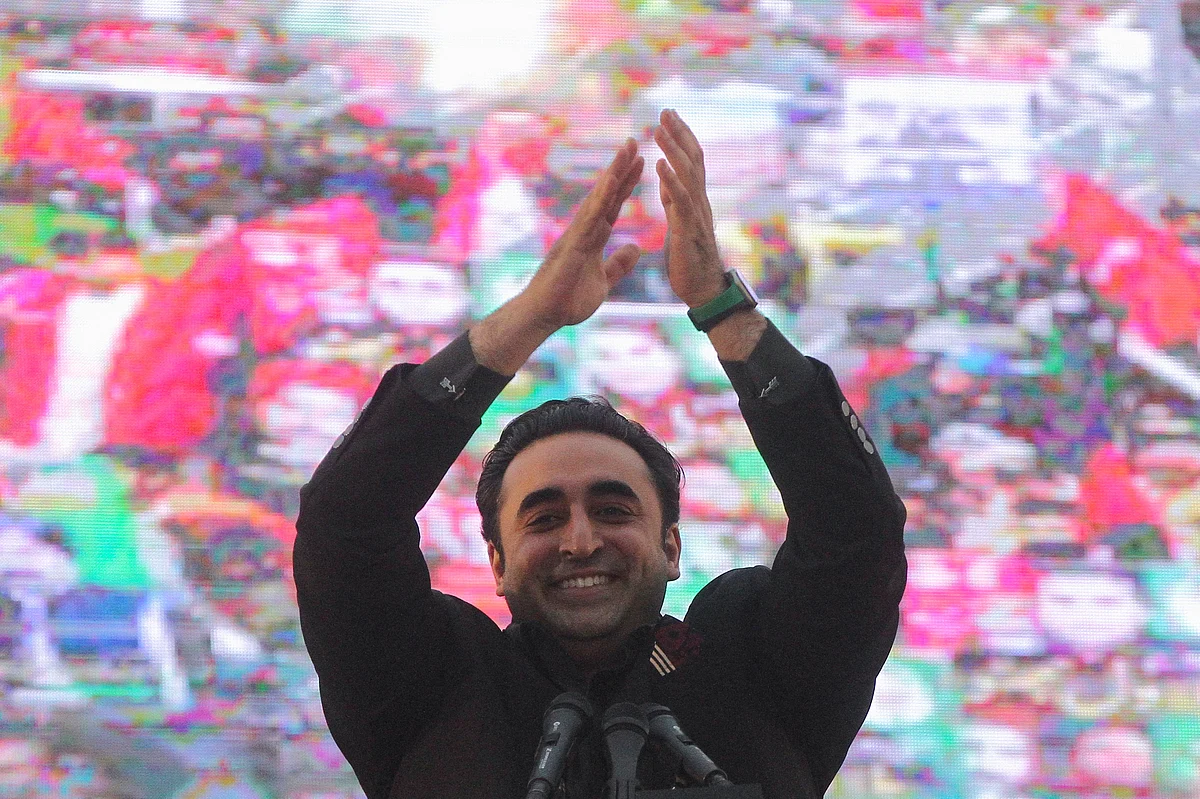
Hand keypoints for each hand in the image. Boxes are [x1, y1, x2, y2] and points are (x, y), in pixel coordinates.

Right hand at [517, 138, 643, 330]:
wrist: (544, 316)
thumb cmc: (567, 301)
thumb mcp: (603, 282)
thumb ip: (618, 265)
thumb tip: (635, 248)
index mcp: (593, 238)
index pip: (613, 205)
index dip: (626, 184)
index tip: (640, 162)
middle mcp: (584, 230)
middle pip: (606, 194)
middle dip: (620, 169)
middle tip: (633, 141)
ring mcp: (577, 235)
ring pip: (598, 199)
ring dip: (613, 174)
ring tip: (626, 151)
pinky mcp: (572, 244)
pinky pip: (590, 217)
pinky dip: (602, 198)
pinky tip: (613, 180)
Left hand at [653, 109, 727, 307]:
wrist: (703, 291)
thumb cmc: (690, 262)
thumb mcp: (679, 225)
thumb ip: (675, 202)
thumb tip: (667, 181)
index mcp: (694, 201)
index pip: (690, 162)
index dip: (680, 138)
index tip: (668, 117)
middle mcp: (699, 202)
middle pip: (692, 160)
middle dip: (678, 134)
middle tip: (664, 110)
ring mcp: (696, 215)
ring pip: (687, 175)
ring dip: (673, 149)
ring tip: (659, 129)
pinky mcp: (688, 231)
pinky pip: (681, 202)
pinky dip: (671, 181)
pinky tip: (660, 165)